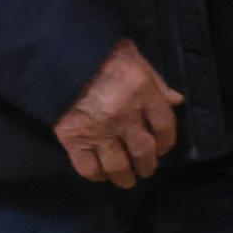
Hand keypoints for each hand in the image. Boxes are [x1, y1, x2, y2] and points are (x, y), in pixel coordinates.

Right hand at [54, 41, 182, 187]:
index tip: (163, 148)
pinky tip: (100, 174)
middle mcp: (123, 116)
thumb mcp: (135, 58)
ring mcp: (97, 130)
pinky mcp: (72, 139)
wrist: (56, 55)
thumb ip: (156, 82)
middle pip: (143, 151)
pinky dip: (96, 175)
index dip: (167, 141)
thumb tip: (176, 102)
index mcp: (142, 93)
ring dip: (125, 177)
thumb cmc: (100, 53)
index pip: (165, 126)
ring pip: (118, 165)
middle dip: (148, 165)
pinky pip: (87, 167)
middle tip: (146, 169)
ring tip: (127, 179)